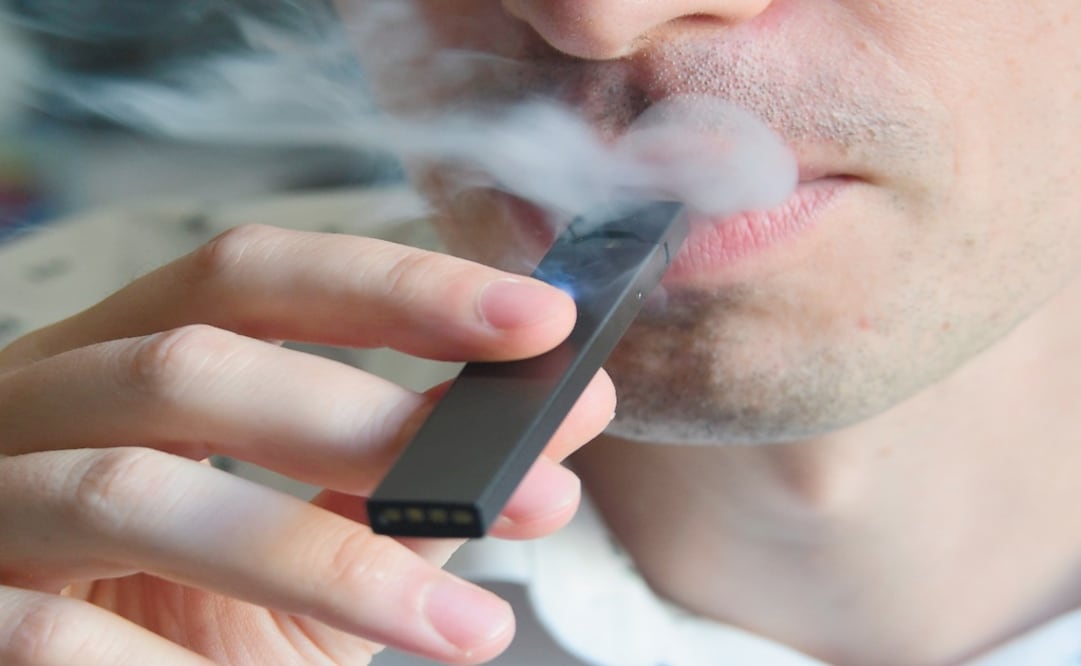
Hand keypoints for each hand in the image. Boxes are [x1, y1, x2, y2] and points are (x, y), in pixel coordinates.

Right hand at [0, 224, 615, 664]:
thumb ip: (411, 487)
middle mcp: (37, 402)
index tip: (537, 318)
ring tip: (461, 630)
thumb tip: (559, 430)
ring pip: (133, 492)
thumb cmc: (181, 619)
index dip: (395, 284)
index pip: (251, 274)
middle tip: (518, 481)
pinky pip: (54, 634)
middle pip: (191, 362)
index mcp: (121, 357)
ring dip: (323, 557)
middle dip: (365, 418)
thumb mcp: (303, 550)